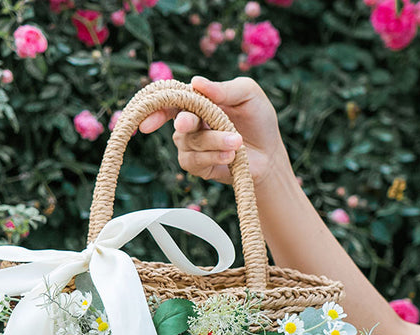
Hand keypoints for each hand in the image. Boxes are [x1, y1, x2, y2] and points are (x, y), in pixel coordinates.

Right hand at [138, 75, 286, 185]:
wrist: (270, 154)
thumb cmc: (258, 120)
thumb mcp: (248, 95)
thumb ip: (224, 88)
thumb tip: (196, 81)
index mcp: (197, 102)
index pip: (171, 101)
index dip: (157, 108)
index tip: (149, 120)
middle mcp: (190, 124)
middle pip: (180, 122)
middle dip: (186, 123)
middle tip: (188, 124)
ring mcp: (191, 146)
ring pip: (190, 143)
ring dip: (214, 142)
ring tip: (237, 143)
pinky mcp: (198, 167)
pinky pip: (195, 162)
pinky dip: (213, 157)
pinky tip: (231, 156)